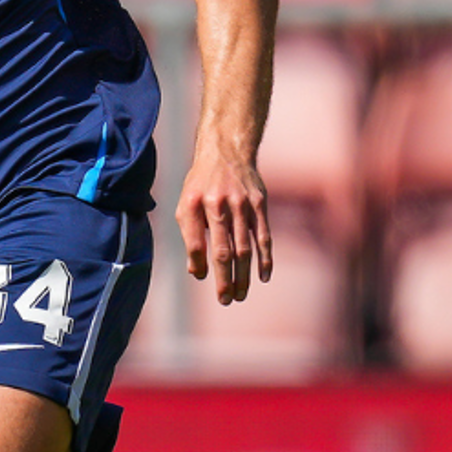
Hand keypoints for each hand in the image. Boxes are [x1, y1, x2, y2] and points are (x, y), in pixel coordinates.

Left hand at [176, 149, 272, 304]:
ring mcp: (241, 204)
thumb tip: (197, 272)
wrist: (226, 151)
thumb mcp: (186, 203)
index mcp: (194, 204)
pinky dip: (265, 258)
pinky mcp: (259, 204)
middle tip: (225, 300)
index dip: (199, 264)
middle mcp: (218, 204)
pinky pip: (263, 236)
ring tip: (240, 295)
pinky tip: (263, 276)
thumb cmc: (201, 184)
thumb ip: (189, 236)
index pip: (195, 242)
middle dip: (224, 279)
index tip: (203, 278)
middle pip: (223, 250)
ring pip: (244, 248)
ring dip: (244, 275)